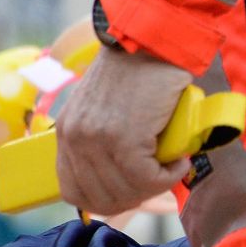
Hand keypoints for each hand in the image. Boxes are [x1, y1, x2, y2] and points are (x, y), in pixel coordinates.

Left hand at [55, 47, 193, 215]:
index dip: (107, 202)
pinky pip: (148, 179)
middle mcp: (75, 138)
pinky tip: (180, 158)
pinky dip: (170, 175)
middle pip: (102, 199)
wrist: (152, 44)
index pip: (75, 192)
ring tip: (172, 164)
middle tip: (158, 180)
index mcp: (65, 133)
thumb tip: (123, 180)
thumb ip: (102, 142)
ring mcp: (97, 140)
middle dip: (136, 198)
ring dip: (156, 186)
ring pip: (127, 192)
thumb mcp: (106, 112)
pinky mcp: (124, 139)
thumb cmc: (138, 75)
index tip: (133, 191)